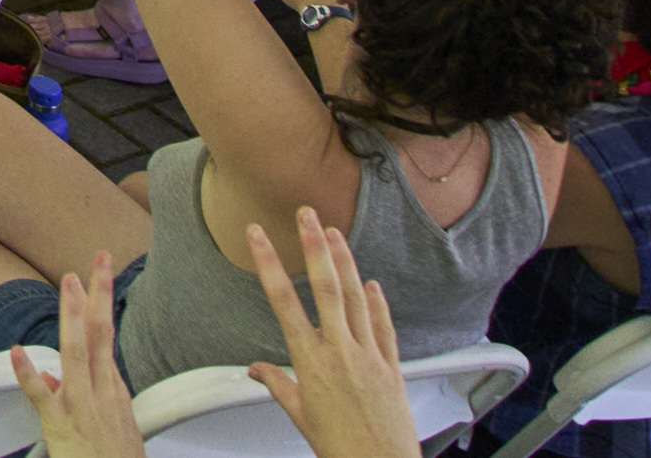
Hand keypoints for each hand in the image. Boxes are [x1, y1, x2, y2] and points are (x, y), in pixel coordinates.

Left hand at [6, 257, 143, 457]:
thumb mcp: (111, 427)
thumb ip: (84, 397)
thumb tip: (51, 375)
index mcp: (112, 391)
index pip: (106, 337)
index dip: (103, 303)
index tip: (98, 275)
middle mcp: (100, 394)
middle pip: (101, 335)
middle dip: (99, 295)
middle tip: (98, 259)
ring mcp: (81, 408)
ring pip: (77, 355)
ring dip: (72, 317)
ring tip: (68, 283)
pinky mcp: (61, 427)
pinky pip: (43, 398)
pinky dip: (29, 375)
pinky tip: (17, 352)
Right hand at [244, 214, 408, 457]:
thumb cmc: (340, 449)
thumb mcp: (300, 417)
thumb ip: (278, 386)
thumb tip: (257, 371)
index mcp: (311, 363)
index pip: (284, 302)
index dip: (269, 264)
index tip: (258, 236)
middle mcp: (341, 352)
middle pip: (327, 288)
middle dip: (315, 247)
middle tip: (307, 215)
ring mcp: (370, 356)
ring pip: (358, 299)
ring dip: (346, 263)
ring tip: (336, 234)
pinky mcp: (393, 366)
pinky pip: (385, 326)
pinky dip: (379, 302)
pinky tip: (374, 285)